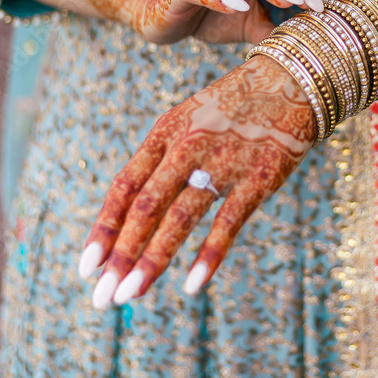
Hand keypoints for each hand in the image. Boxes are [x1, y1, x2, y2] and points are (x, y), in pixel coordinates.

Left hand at [76, 55, 316, 306]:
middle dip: (120, 254)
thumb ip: (161, 162)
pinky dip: (209, 255)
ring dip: (152, 259)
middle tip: (102, 297)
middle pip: (145, 207)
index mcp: (165, 132)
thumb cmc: (232, 108)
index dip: (104, 227)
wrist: (291, 80)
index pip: (125, 186)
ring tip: (129, 296)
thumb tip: (131, 216)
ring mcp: (224, 163)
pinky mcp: (259, 178)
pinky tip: (192, 285)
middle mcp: (188, 146)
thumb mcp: (188, 121)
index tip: (86, 267)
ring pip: (180, 218)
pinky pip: (228, 222)